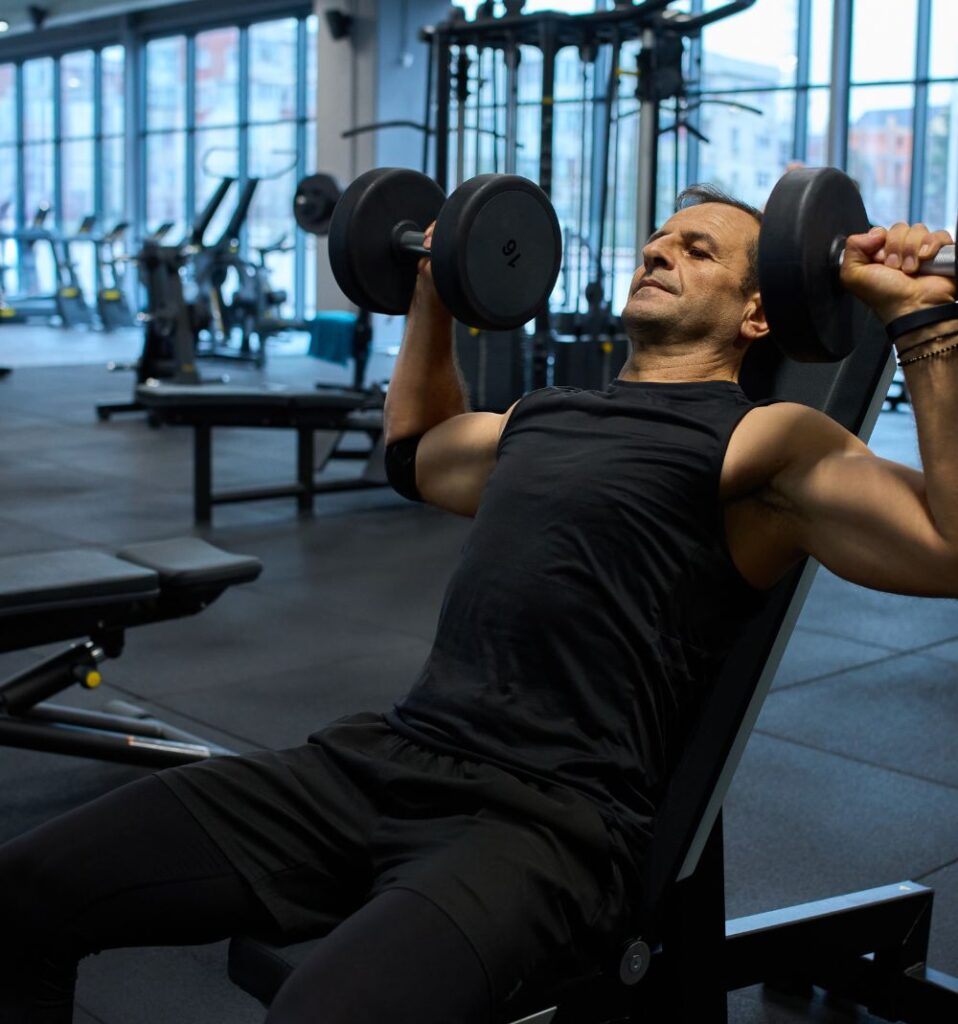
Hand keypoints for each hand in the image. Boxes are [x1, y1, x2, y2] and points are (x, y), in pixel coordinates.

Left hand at [840, 222, 955, 323]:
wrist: (912, 306)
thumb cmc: (884, 296)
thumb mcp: (852, 275)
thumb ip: (851, 248)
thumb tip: (874, 232)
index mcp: (878, 254)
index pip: (879, 231)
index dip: (878, 243)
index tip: (879, 261)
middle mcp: (899, 251)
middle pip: (898, 228)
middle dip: (895, 248)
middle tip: (895, 268)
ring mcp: (920, 250)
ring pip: (917, 230)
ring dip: (911, 250)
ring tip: (910, 270)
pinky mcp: (941, 251)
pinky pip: (938, 234)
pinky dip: (931, 245)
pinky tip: (926, 259)